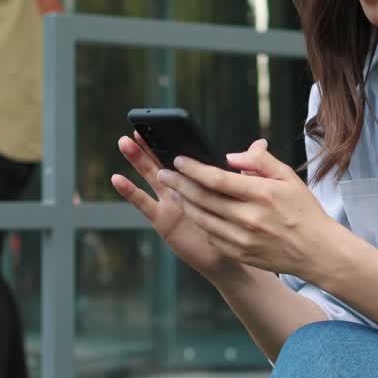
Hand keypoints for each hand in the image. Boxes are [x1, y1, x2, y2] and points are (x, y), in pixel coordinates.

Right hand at [111, 135, 244, 281]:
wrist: (244, 254)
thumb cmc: (248, 223)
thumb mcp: (255, 192)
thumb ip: (256, 167)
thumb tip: (260, 143)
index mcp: (202, 180)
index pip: (186, 156)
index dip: (174, 140)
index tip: (165, 123)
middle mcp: (184, 190)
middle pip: (164, 161)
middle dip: (150, 144)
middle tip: (138, 126)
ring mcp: (171, 204)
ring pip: (151, 176)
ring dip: (137, 159)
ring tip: (124, 142)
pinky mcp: (164, 220)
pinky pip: (145, 204)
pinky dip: (130, 192)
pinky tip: (118, 179)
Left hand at [158, 139, 336, 279]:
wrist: (317, 251)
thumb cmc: (303, 210)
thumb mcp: (287, 177)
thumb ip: (259, 161)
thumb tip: (230, 156)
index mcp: (260, 194)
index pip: (216, 178)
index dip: (193, 168)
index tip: (179, 160)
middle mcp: (248, 217)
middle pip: (202, 198)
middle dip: (178, 184)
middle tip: (163, 173)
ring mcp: (242, 238)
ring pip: (202, 218)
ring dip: (184, 203)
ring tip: (173, 191)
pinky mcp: (240, 253)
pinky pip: (211, 236)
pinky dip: (199, 222)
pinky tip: (194, 212)